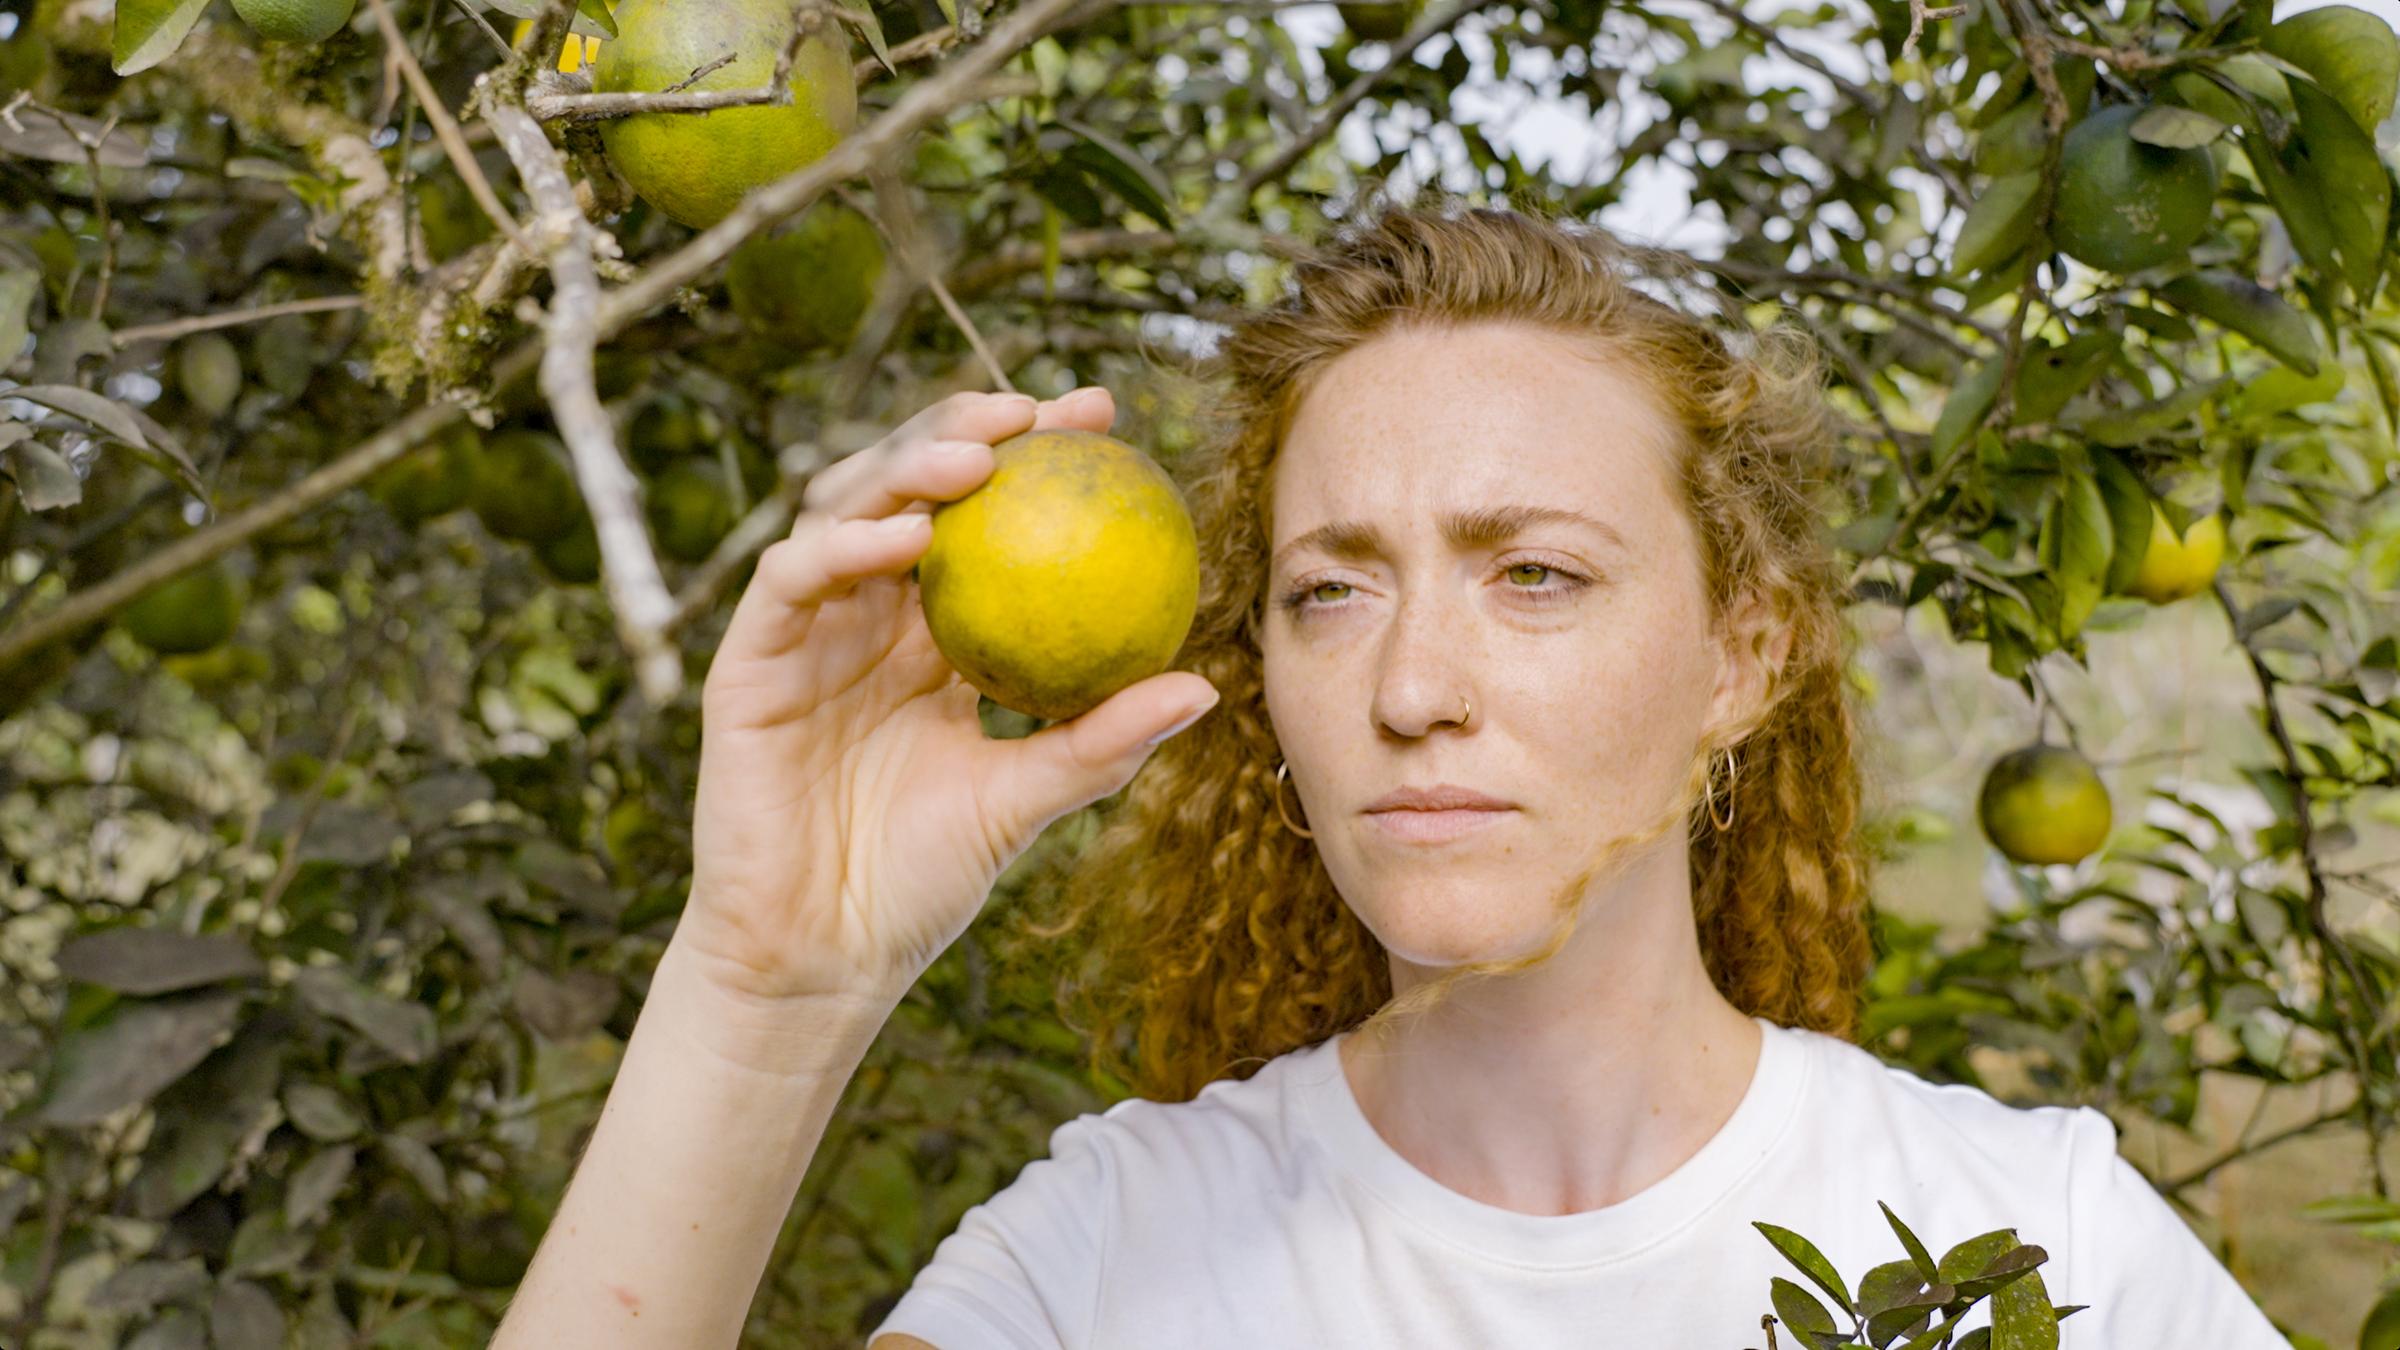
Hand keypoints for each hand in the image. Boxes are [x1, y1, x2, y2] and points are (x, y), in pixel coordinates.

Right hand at [679, 388, 1219, 1008]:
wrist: (823, 955)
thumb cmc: (924, 881)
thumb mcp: (1028, 800)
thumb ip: (1101, 741)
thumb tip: (1204, 687)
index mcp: (930, 635)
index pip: (985, 521)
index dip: (1034, 455)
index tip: (1104, 420)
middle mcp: (866, 615)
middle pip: (909, 487)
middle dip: (969, 427)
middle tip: (1039, 406)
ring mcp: (805, 632)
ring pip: (844, 510)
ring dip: (905, 468)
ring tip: (977, 455)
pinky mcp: (748, 662)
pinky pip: (791, 581)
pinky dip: (844, 547)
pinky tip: (906, 539)